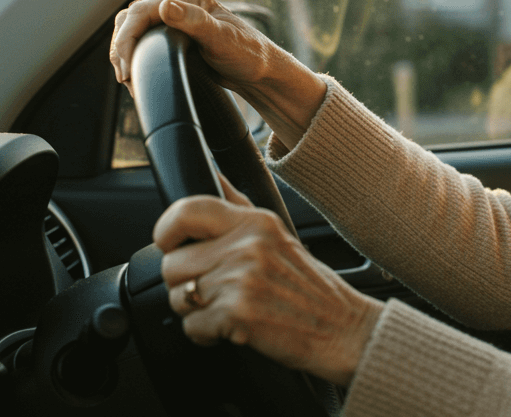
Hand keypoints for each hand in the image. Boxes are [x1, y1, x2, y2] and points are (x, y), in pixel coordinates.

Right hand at [110, 0, 325, 148]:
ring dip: (124, 51)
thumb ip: (195, 22)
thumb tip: (165, 7)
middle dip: (122, 47)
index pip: (142, 11)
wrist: (260, 70)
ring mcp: (175, 15)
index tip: (126, 68)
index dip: (126, 39)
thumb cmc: (248, 54)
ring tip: (127, 78)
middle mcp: (179, 0)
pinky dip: (134, 53)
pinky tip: (135, 71)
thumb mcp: (222, 39)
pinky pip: (143, 37)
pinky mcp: (173, 32)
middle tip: (125, 78)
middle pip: (132, 18)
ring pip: (133, 27)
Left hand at [154, 175, 384, 386]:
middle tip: (214, 290)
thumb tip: (213, 175)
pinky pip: (190, 327)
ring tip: (227, 308)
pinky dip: (206, 335)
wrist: (344, 330)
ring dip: (195, 310)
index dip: (166, 230)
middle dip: (185, 283)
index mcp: (255, 223)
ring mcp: (241, 280)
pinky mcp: (237, 315)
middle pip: (172, 263)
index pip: (186, 210)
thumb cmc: (312, 288)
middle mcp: (247, 246)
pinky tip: (232, 328)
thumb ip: (240, 206)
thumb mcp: (278, 235)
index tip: (172, 244)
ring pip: (177, 297)